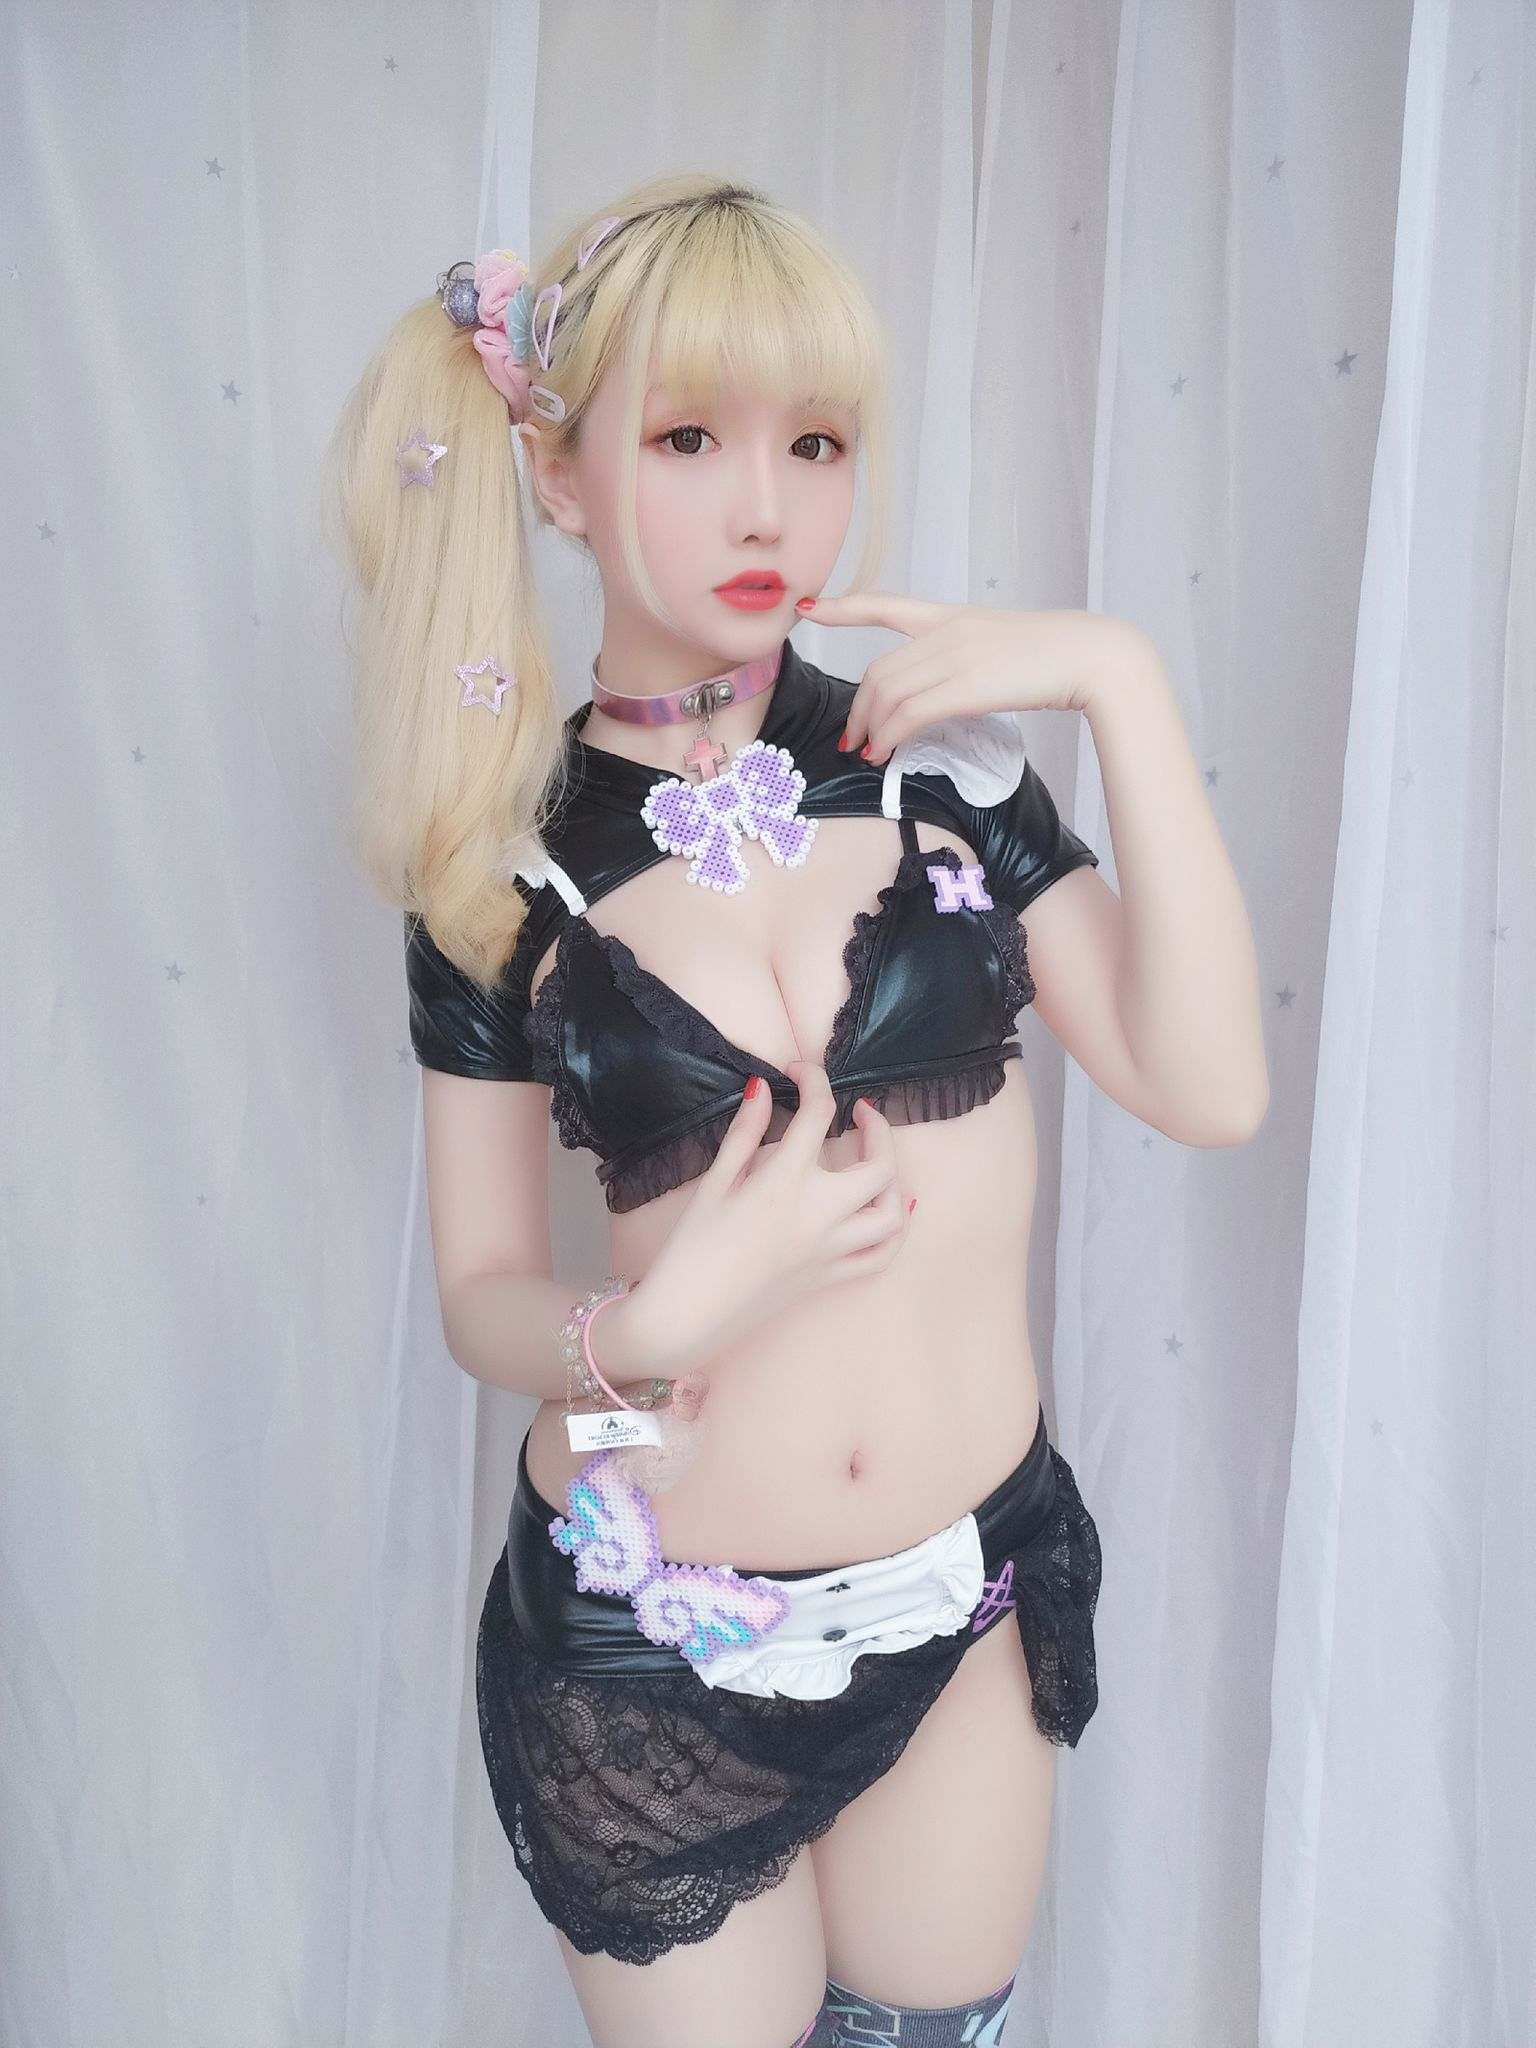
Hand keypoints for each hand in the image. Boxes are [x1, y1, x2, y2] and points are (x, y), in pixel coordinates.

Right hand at [625, 1062, 911, 1379]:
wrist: (687, 1315)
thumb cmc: (691, 1249)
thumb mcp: (713, 1184)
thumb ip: (744, 1133)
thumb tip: (763, 1087)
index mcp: (781, 1185)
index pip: (817, 1115)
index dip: (813, 1080)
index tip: (799, 1071)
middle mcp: (817, 1217)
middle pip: (878, 1165)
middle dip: (877, 1127)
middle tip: (859, 1112)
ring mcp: (829, 1251)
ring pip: (892, 1213)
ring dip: (894, 1180)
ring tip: (876, 1161)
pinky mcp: (830, 1278)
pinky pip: (881, 1255)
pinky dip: (894, 1230)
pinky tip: (890, 1210)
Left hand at [799, 590, 1131, 757]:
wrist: (1093, 656)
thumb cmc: (1059, 657)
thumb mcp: (1003, 647)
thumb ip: (968, 661)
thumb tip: (947, 694)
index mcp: (954, 616)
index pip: (888, 605)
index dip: (845, 608)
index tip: (812, 609)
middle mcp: (946, 631)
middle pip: (879, 670)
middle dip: (858, 708)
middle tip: (853, 738)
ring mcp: (955, 657)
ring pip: (887, 694)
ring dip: (869, 728)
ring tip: (868, 752)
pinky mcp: (965, 686)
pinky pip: (908, 714)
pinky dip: (888, 736)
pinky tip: (885, 753)